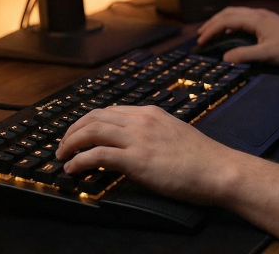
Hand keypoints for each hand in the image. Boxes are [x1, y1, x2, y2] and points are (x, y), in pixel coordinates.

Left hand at [55, 105, 233, 204]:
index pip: (110, 110)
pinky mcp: (137, 159)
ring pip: (92, 130)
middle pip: (95, 116)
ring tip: (62, 156)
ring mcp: (139, 138)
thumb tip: (133, 145)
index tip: (77, 134)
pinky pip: (98, 154)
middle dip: (73, 129)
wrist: (216, 168)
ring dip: (71, 143)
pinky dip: (80, 160)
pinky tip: (72, 169)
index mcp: (151, 113)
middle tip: (62, 145)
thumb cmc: (200, 158)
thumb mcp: (173, 134)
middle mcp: (142, 120)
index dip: (88, 121)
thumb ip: (152, 134)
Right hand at [196, 6, 278, 64]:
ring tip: (211, 33)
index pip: (226, 20)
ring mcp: (263, 16)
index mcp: (255, 19)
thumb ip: (244, 55)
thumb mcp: (267, 55)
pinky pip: (243, 18)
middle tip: (200, 35)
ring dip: (221, 21)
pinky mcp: (267, 21)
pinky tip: (231, 34)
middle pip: (229, 13)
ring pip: (236, 13)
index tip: (200, 41)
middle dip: (212, 23)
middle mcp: (257, 14)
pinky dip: (231, 23)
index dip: (211, 30)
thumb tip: (224, 57)